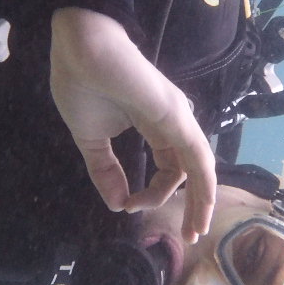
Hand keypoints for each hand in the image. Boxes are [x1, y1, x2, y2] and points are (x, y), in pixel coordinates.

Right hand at [48, 7, 215, 241]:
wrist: (79, 48)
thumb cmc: (83, 83)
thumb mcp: (91, 140)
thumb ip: (105, 171)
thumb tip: (116, 204)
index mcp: (154, 126)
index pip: (167, 169)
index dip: (150, 194)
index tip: (125, 205)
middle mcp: (173, 123)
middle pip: (192, 172)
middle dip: (193, 206)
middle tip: (189, 237)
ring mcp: (177, 118)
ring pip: (201, 168)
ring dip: (203, 202)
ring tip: (196, 231)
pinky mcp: (176, 116)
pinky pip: (198, 156)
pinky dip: (204, 184)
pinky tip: (202, 206)